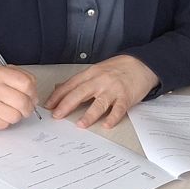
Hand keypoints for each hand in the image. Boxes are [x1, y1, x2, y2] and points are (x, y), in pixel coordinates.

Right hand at [0, 65, 39, 129]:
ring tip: (7, 110)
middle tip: (23, 108)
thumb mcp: (2, 71)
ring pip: (15, 117)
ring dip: (15, 116)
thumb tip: (34, 97)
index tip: (31, 97)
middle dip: (27, 108)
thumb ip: (21, 78)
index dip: (33, 93)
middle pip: (23, 103)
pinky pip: (4, 125)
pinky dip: (3, 122)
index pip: (27, 84)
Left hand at [45, 56, 159, 129]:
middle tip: (57, 115)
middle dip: (67, 105)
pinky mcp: (126, 97)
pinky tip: (107, 124)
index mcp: (91, 74)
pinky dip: (113, 117)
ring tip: (80, 124)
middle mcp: (100, 81)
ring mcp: (113, 89)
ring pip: (99, 103)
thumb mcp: (96, 70)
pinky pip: (119, 109)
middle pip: (81, 92)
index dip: (58, 95)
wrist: (141, 64)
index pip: (71, 85)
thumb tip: (60, 88)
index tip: (48, 105)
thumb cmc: (118, 68)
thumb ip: (80, 81)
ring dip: (89, 114)